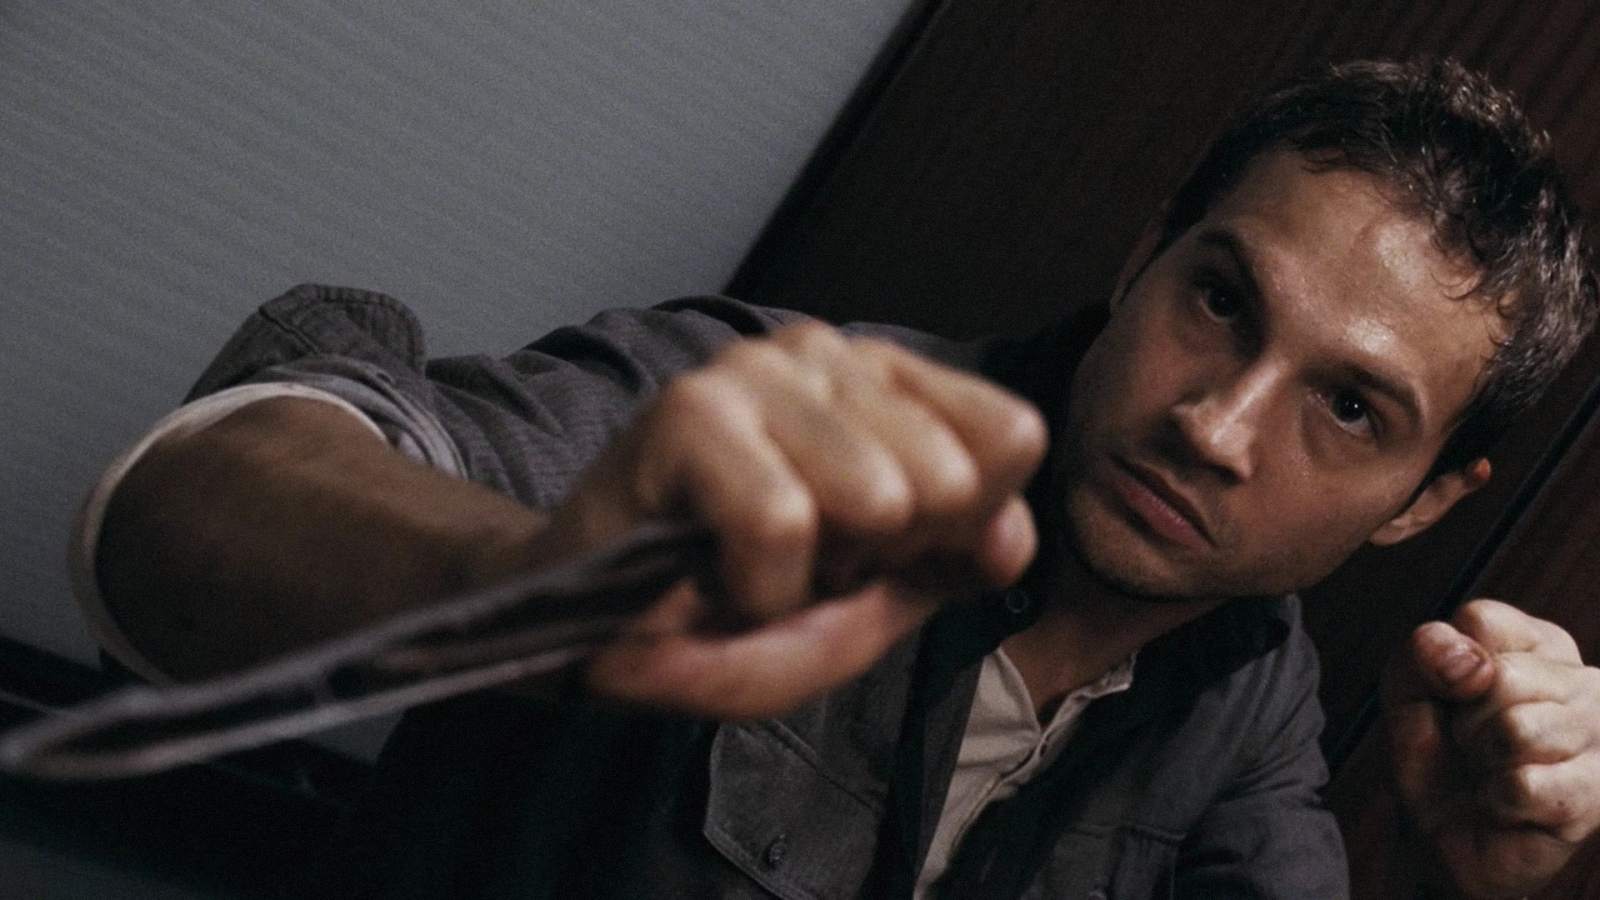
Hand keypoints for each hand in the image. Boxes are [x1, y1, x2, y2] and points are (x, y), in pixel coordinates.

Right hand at [539, 323, 1047, 719]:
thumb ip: (954, 563)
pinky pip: (782, 523)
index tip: (881, 553)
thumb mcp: (869, 601)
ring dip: (813, 576)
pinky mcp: (689, 409)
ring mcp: (754, 372)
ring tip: (752, 566)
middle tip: (799, 563)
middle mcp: (826, 355)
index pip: (1009, 436)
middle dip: (878, 559)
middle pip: (948, 480)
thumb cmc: (728, 601)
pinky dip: (754, 590)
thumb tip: (1011, 534)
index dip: (963, 527)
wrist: (589, 627)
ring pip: (876, 497)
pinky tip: (714, 577)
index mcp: (883, 384)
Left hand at [1382, 599, 1599, 898]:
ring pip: (1517, 729)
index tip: (1451, 696)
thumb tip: (1468, 660)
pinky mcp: (1592, 799)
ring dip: (1480, 758)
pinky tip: (1504, 803)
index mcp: (1540, 645)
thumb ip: (1423, 654)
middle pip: (1503, 676)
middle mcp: (1584, 684)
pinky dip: (1494, 798)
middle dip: (1463, 718)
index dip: (1445, 665)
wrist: (1440, 837)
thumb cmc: (1434, 754)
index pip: (1482, 620)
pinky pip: (1523, 785)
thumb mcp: (1408, 690)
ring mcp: (1598, 741)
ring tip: (1488, 770)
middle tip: (1469, 744)